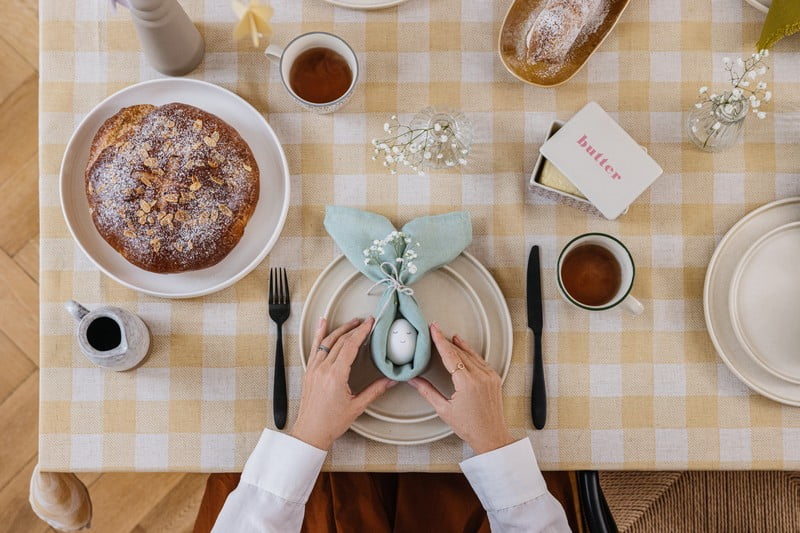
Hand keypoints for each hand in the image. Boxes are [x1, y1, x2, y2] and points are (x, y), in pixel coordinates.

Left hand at [291, 317, 395, 450]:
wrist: (310, 432)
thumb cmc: (330, 423)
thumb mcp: (357, 406)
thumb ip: (375, 390)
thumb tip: (390, 381)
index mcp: (335, 375)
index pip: (351, 346)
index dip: (362, 332)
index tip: (369, 324)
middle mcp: (323, 369)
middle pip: (340, 341)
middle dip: (355, 328)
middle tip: (365, 322)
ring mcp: (314, 369)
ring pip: (327, 341)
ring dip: (340, 329)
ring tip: (351, 322)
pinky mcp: (309, 371)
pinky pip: (314, 348)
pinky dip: (319, 334)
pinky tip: (321, 324)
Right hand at [409, 323, 513, 454]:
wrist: (491, 436)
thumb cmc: (470, 427)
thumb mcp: (443, 409)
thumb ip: (427, 391)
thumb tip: (413, 380)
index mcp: (466, 382)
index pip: (449, 355)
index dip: (439, 340)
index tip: (434, 329)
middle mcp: (480, 376)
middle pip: (460, 352)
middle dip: (447, 341)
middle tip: (437, 331)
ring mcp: (490, 376)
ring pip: (472, 354)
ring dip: (460, 345)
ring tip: (450, 337)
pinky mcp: (495, 379)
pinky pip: (481, 361)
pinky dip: (472, 354)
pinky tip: (466, 350)